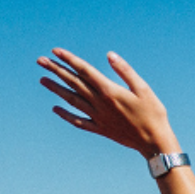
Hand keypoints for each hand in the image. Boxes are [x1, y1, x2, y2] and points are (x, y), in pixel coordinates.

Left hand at [38, 48, 177, 156]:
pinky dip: (65, 115)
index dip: (69, 59)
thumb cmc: (153, 114)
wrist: (155, 142)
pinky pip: (78, 121)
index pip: (84, 70)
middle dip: (56, 70)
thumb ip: (125, 71)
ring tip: (42, 79)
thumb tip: (110, 55)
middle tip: (40, 61)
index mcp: (109, 91)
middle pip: (73, 83)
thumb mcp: (143, 89)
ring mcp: (98, 117)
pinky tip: (55, 109)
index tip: (55, 51)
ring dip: (56, 89)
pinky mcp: (100, 129)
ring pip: (71, 100)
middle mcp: (100, 103)